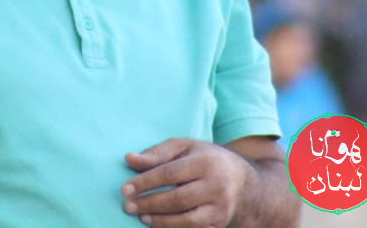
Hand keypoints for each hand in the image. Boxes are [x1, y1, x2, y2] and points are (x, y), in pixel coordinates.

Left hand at [121, 138, 249, 227]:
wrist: (242, 182)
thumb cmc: (205, 159)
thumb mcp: (185, 147)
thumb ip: (157, 153)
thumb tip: (129, 159)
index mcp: (206, 162)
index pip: (170, 173)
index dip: (145, 182)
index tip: (124, 189)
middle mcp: (217, 185)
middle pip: (178, 199)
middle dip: (150, 204)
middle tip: (127, 206)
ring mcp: (221, 208)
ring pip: (187, 220)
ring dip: (161, 221)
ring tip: (142, 217)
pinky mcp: (220, 224)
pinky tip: (158, 225)